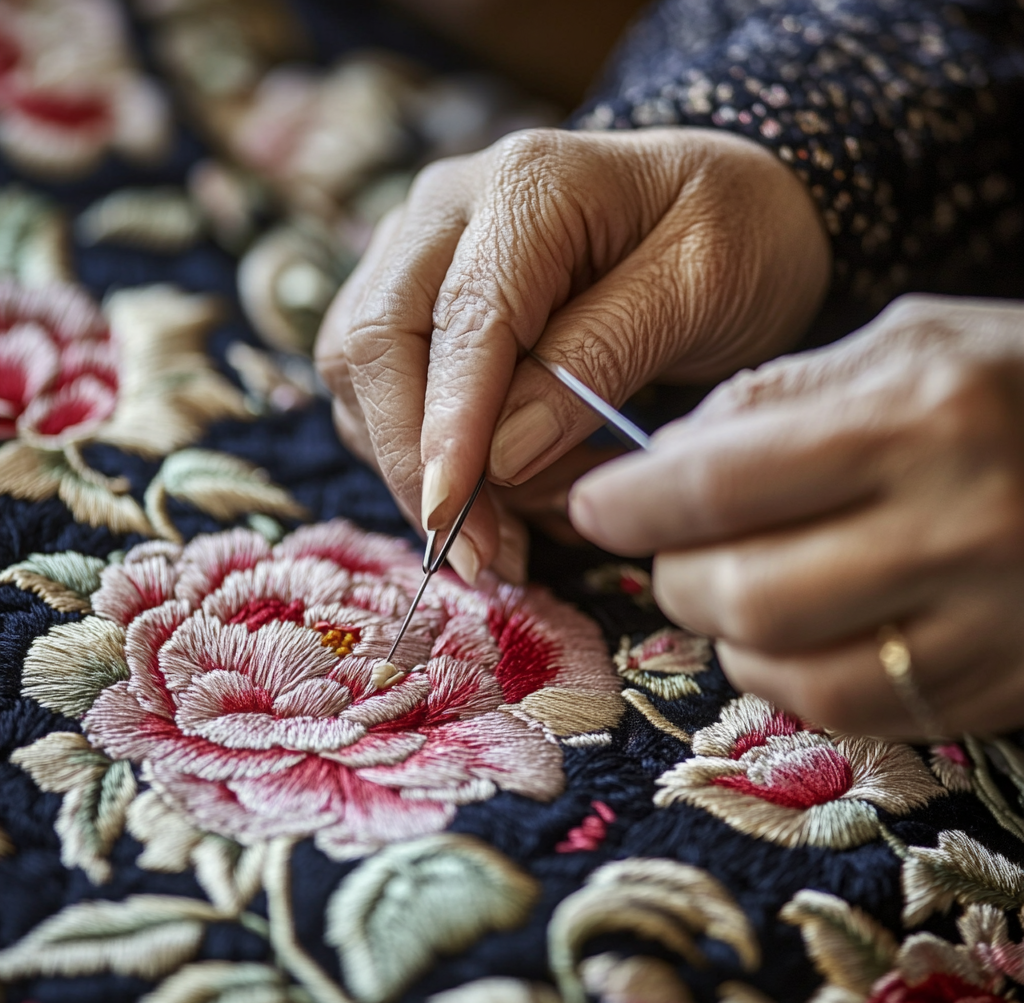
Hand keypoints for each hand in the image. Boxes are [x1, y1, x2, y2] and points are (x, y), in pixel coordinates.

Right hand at [315, 126, 829, 581]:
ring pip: (362, 375)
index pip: (460, 318)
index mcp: (525, 187)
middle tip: (484, 557)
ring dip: (427, 467)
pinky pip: (383, 389)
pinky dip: (434, 455)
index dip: (448, 428)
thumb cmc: (739, 239)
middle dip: (417, 465)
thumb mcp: (701, 289)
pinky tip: (507, 489)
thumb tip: (496, 457)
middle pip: (374, 342)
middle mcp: (447, 210)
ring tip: (526, 521)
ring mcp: (421, 253)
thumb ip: (598, 359)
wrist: (738, 207)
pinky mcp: (420, 300)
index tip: (455, 520)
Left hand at [569, 295, 1023, 738]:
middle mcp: (955, 526)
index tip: (593, 503)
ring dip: (722, 628)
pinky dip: (783, 672)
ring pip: (781, 663)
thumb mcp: (909, 343)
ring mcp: (981, 621)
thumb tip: (665, 454)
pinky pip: (844, 708)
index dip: (632, 501)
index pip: (721, 480)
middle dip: (671, 571)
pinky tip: (790, 628)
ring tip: (729, 582)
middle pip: (737, 589)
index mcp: (920, 416)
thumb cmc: (1021, 384)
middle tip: (669, 545)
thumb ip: (781, 394)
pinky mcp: (991, 686)